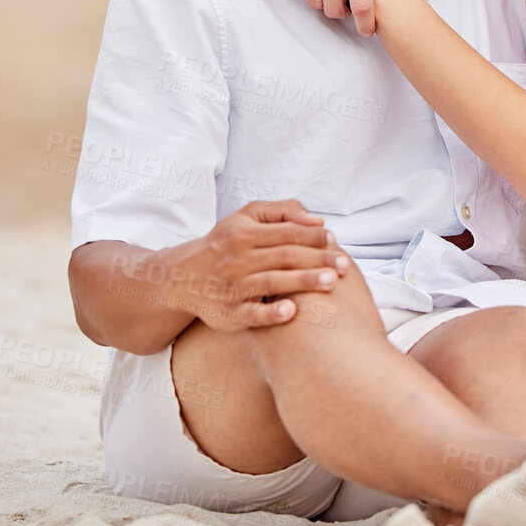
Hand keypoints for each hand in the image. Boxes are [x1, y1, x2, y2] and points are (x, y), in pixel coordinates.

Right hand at [166, 200, 350, 329]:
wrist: (182, 277)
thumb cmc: (225, 243)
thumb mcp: (246, 217)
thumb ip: (283, 212)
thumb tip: (318, 222)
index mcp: (242, 233)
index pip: (287, 233)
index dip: (314, 237)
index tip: (335, 242)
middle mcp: (236, 259)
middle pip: (285, 257)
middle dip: (317, 259)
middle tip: (343, 266)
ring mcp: (232, 287)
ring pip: (273, 283)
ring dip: (304, 282)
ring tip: (331, 282)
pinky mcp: (228, 313)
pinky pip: (252, 314)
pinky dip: (271, 314)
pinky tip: (292, 312)